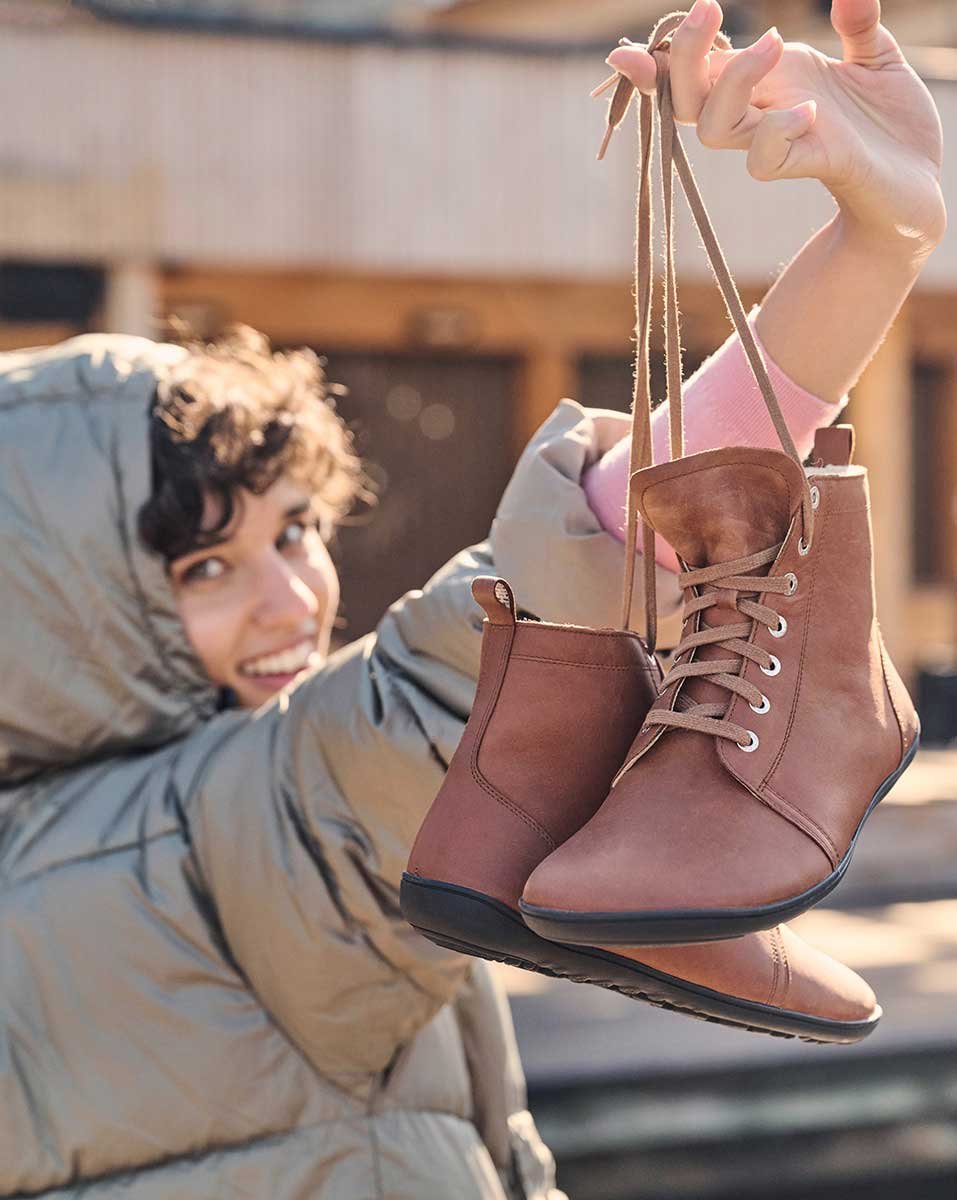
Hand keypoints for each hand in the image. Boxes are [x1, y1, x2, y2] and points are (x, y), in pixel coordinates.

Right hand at [606, 0, 945, 255]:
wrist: (924, 182)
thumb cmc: (893, 127)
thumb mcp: (878, 59)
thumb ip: (858, 24)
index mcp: (771, 85)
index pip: (699, 76)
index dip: (658, 67)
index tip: (622, 55)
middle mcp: (764, 115)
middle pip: (688, 101)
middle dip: (685, 57)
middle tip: (708, 8)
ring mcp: (782, 144)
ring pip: (715, 129)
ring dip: (734, 82)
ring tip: (778, 43)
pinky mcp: (811, 165)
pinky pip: (765, 161)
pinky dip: (778, 130)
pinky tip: (811, 112)